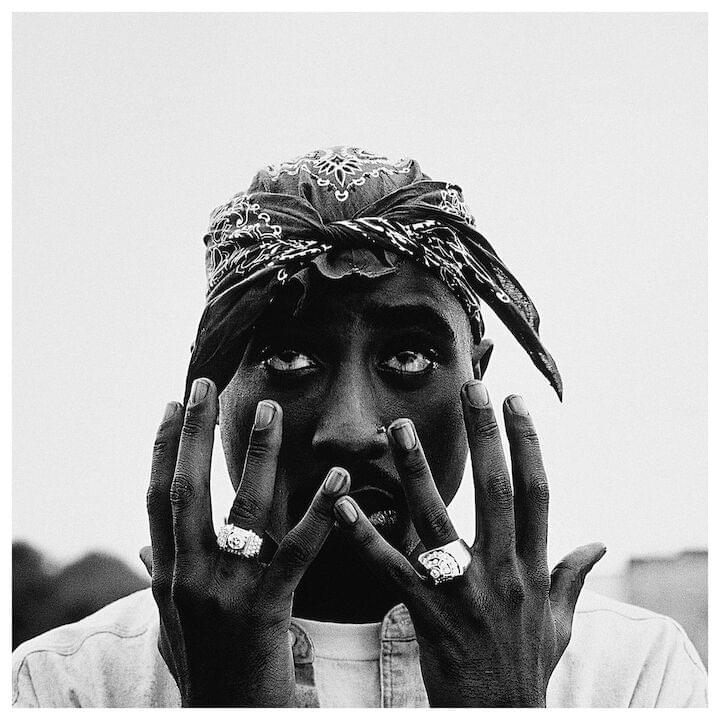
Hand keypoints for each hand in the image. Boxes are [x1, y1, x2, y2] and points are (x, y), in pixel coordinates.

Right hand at [142, 378, 347, 706]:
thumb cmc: (205, 667)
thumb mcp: (171, 624)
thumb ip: (157, 580)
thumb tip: (141, 549)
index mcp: (166, 575)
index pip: (157, 497)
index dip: (164, 447)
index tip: (174, 405)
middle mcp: (186, 577)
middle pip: (186, 490)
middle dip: (195, 433)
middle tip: (206, 384)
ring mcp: (223, 592)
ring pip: (241, 509)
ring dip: (258, 455)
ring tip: (272, 410)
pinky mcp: (265, 608)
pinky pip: (296, 550)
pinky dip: (321, 512)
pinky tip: (340, 479)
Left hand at [332, 380, 604, 706]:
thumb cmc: (527, 667)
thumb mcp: (561, 624)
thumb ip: (574, 577)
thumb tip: (600, 544)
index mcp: (535, 569)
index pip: (537, 492)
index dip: (528, 443)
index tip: (517, 401)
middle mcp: (504, 574)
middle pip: (496, 491)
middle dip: (484, 435)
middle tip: (470, 387)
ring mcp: (464, 594)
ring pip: (438, 521)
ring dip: (417, 471)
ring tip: (398, 427)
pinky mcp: (427, 615)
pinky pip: (391, 569)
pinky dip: (365, 536)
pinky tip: (343, 505)